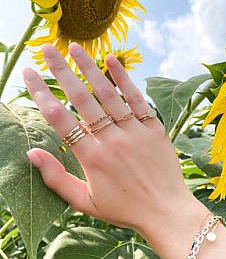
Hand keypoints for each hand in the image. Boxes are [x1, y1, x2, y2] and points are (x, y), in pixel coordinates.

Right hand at [23, 43, 201, 238]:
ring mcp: (134, 132)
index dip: (40, 94)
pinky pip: (137, 100)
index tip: (28, 74)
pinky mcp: (154, 129)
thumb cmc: (124, 209)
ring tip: (75, 47)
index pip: (59, 119)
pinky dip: (125, 79)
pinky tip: (113, 61)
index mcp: (91, 158)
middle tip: (48, 49)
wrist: (165, 211)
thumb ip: (56, 179)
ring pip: (108, 94)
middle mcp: (111, 140)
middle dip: (61, 71)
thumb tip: (31, 154)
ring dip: (90, 68)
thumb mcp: (85, 202)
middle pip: (81, 99)